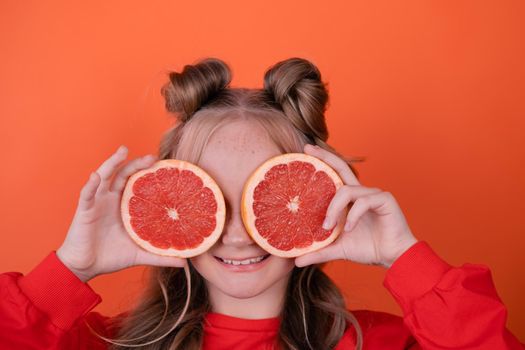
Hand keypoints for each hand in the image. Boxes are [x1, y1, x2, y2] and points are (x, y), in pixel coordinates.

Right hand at [56, 146, 185, 281]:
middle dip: (136, 163)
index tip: (164, 165)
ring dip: (112, 162)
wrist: (85, 268)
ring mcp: (97, 202)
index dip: (148, 173)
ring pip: (104, 176)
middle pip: (123, 175)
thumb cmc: (111, 257)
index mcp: (124, 206)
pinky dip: (90, 184)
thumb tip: (185, 262)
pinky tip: (95, 176)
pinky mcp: (84, 210)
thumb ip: (161, 256)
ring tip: (123, 151)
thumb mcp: (139, 254)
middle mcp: (111, 199)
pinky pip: (86, 194)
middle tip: (152, 157)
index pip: (137, 183)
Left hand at [295, 144, 417, 268]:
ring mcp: (373, 194)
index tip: (305, 151)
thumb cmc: (368, 248)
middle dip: (324, 157)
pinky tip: (351, 229)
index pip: (334, 175)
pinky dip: (354, 215)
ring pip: (346, 190)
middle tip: (308, 150)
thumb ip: (318, 251)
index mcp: (349, 199)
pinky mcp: (385, 199)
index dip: (322, 161)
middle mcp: (360, 192)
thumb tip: (296, 261)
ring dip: (333, 208)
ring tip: (328, 226)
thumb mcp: (337, 249)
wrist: (393, 258)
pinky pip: (363, 202)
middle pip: (341, 167)